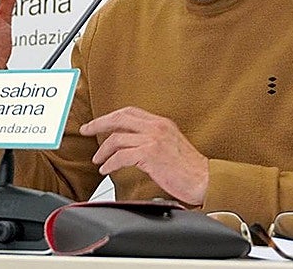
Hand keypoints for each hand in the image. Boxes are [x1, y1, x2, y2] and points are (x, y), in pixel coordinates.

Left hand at [80, 106, 208, 205]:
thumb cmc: (190, 168)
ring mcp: (153, 139)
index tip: (98, 123)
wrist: (205, 180)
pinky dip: (110, 163)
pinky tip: (106, 169)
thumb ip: (152, 138)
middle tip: (86, 130)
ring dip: (103, 150)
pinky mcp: (150, 155)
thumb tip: (130, 143)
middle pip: (119, 118)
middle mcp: (156, 127)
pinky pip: (121, 156)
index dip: (110, 116)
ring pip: (117, 138)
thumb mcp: (171, 144)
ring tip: (98, 160)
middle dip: (98, 124)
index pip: (129, 112)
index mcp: (161, 123)